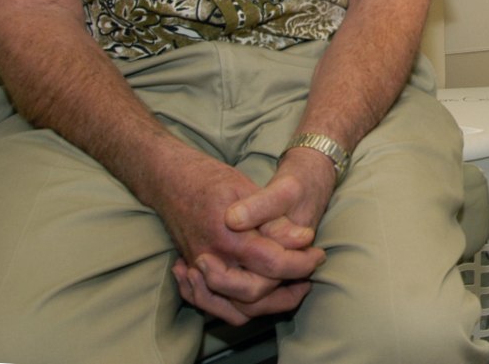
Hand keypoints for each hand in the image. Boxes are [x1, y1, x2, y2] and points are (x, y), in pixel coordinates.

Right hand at [156, 149, 325, 323]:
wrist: (171, 182)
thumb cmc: (212, 180)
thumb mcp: (248, 189)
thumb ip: (274, 220)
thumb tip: (304, 239)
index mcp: (228, 237)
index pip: (272, 264)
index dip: (301, 263)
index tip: (317, 254)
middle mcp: (212, 260)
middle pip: (254, 293)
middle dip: (288, 288)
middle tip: (308, 268)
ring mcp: (200, 271)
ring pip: (235, 308)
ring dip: (268, 304)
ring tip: (293, 288)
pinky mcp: (195, 275)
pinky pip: (215, 306)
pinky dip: (238, 308)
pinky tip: (262, 294)